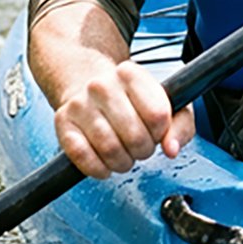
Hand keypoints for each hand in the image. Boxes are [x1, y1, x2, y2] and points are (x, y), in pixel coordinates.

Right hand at [51, 57, 195, 178]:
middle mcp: (102, 85)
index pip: (157, 115)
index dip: (161, 133)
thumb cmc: (132, 100)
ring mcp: (79, 104)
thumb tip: (172, 149)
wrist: (87, 87)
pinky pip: (82, 156)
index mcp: (131, 74)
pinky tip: (105, 165)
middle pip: (135, 136)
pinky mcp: (62, 123)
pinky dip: (98, 169)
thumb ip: (180, 125)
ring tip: (125, 155)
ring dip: (123, 162)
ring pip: (110, 149)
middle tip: (141, 147)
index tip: (156, 131)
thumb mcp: (165, 102)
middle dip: (143, 150)